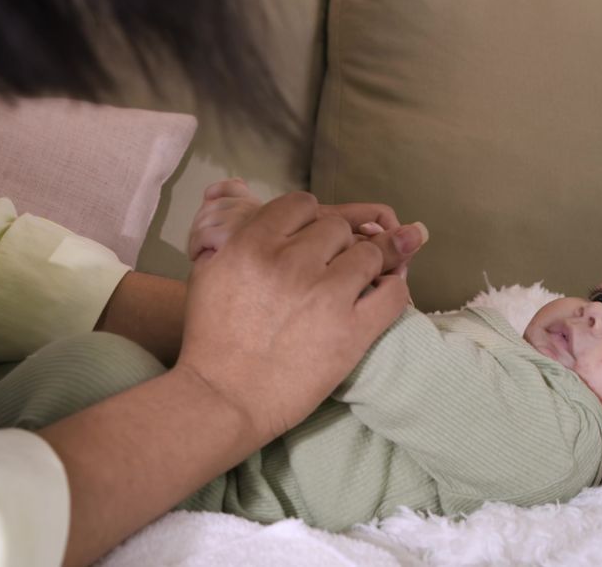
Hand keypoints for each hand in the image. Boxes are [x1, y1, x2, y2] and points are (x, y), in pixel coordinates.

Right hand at [178, 191, 409, 437]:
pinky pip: (392, 294)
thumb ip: (237, 237)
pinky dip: (393, 289)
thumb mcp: (208, 273)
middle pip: (337, 228)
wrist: (223, 398)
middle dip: (335, 245)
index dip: (310, 221)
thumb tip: (248, 204)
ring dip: (365, 264)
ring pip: (369, 253)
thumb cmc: (211, 340)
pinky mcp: (351, 332)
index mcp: (253, 244)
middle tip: (328, 268)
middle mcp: (291, 262)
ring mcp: (325, 295)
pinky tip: (382, 294)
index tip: (310, 241)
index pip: (302, 205)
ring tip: (355, 284)